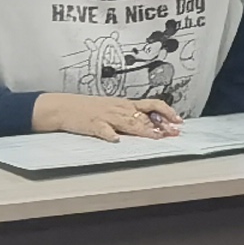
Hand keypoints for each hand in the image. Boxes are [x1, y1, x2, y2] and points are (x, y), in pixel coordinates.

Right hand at [31, 93, 182, 140]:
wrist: (64, 107)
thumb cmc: (90, 109)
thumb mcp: (113, 108)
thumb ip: (131, 115)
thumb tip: (152, 124)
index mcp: (125, 104)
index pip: (152, 105)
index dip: (167, 111)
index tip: (179, 120)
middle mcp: (119, 108)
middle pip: (144, 116)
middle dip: (160, 125)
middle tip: (173, 133)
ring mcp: (106, 116)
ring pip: (128, 122)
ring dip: (143, 130)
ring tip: (155, 136)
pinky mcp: (93, 124)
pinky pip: (103, 130)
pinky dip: (110, 135)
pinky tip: (116, 140)